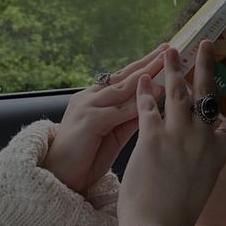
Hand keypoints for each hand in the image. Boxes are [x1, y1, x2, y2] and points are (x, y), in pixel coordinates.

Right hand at [42, 44, 167, 194]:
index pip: (122, 78)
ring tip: (166, 64)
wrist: (58, 176)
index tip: (162, 55)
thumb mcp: (112, 134)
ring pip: (122, 89)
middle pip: (123, 77)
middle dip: (147, 63)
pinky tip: (156, 95)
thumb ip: (128, 118)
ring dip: (146, 75)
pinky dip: (139, 102)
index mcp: (93, 99)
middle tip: (168, 48)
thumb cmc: (84, 158)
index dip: (142, 66)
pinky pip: (119, 111)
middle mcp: (88, 98)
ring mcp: (87, 107)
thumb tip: (152, 104)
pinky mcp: (89, 121)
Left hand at [117, 41, 225, 225]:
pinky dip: (144, 91)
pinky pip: (148, 106)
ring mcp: (179, 136)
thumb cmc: (177, 215)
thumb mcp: (201, 187)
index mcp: (219, 155)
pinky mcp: (152, 137)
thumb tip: (198, 161)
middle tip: (206, 43)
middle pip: (207, 95)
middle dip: (206, 66)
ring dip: (173, 69)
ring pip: (177, 93)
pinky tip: (141, 79)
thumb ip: (202, 166)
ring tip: (170, 50)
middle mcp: (203, 140)